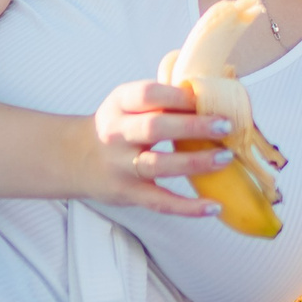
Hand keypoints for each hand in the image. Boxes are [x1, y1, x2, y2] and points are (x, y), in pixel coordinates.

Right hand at [78, 78, 240, 218]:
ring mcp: (121, 166)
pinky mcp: (128, 193)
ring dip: (195, 162)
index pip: (148, 94)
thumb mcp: (128, 104)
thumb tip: (216, 93)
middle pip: (154, 128)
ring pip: (158, 165)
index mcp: (119, 104)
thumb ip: (162, 99)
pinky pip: (160, 202)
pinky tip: (213, 206)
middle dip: (193, 126)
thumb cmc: (118, 126)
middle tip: (225, 126)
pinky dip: (188, 207)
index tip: (206, 98)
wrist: (76, 157)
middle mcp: (116, 133)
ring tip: (225, 158)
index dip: (179, 96)